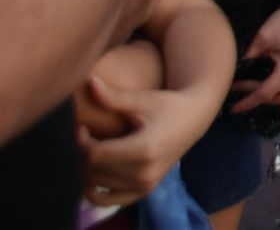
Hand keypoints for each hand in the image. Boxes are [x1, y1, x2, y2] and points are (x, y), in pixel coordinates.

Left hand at [77, 76, 217, 206]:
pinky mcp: (144, 190)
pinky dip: (95, 190)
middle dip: (84, 153)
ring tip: (95, 149)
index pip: (95, 155)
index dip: (82, 141)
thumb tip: (88, 81)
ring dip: (88, 168)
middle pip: (93, 171)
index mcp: (145, 149)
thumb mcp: (144, 99)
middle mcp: (146, 172)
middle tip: (88, 137)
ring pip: (96, 184)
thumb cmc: (168, 105)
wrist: (195, 119)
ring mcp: (146, 184)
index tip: (82, 127)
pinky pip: (107, 200)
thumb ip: (114, 96)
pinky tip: (97, 172)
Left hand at [229, 0, 279, 114]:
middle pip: (277, 96)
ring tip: (259, 94)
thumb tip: (233, 72)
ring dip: (274, 99)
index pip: (265, 93)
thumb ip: (248, 57)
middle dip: (257, 96)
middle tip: (241, 87)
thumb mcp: (262, 38)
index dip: (248, 101)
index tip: (233, 107)